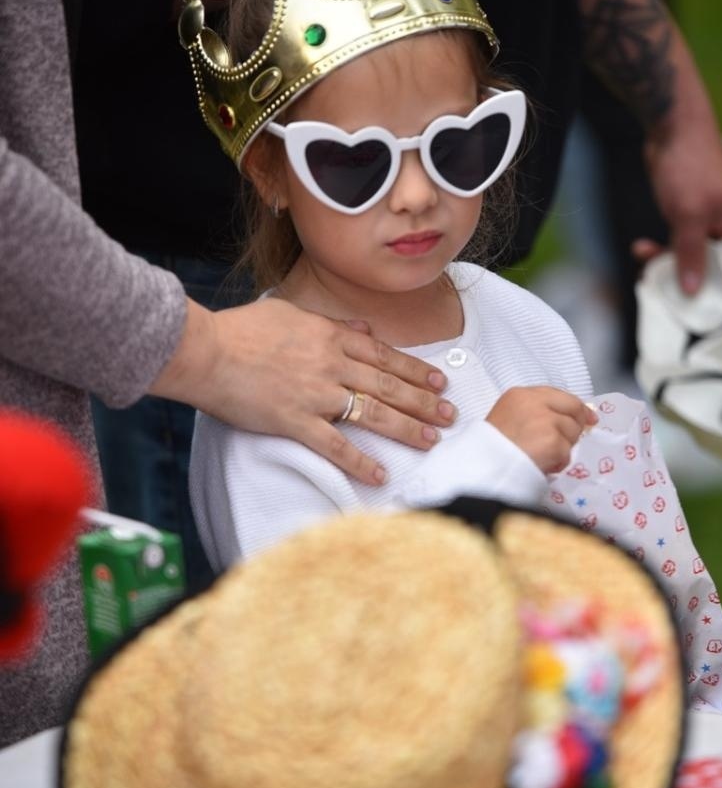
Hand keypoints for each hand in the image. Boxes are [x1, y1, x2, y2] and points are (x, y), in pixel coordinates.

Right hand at [150, 296, 454, 484]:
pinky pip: (335, 445)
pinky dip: (359, 462)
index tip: (440, 380)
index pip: (384, 355)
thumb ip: (332, 323)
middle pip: (388, 385)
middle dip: (424, 401)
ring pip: (372, 412)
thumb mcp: (291, 313)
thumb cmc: (241, 330)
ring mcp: (315, 394)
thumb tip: (364, 329)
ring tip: (432, 440)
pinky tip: (380, 475)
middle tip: (450, 415)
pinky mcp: (294, 421)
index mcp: (330, 337)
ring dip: (406, 427)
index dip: (416, 369)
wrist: (205, 350)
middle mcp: (330, 365)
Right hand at [486, 386, 596, 473]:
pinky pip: (567, 453)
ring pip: (572, 433)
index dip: (576, 408)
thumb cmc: (492, 448)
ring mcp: (545, 421)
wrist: (483, 467)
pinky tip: (542, 464)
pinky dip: (558, 462)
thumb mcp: (509, 418)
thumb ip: (536, 413)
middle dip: (574, 427)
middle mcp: (534, 402)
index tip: (589, 418)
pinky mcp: (552, 441)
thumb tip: (575, 418)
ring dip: (562, 448)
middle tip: (565, 442)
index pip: (559, 395)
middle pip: (572, 410)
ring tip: (541, 456)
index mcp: (520, 395)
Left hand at [634, 112, 721, 295]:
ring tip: (642, 260)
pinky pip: (674, 245)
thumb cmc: (689, 167)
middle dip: (681, 278)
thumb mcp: (689, 216)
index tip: (685, 303)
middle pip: (708, 270)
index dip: (712, 293)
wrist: (671, 128)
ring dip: (664, 263)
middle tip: (655, 283)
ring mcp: (706, 225)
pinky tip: (640, 248)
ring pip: (687, 259)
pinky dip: (658, 249)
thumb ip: (691, 254)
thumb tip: (693, 292)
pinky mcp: (686, 219)